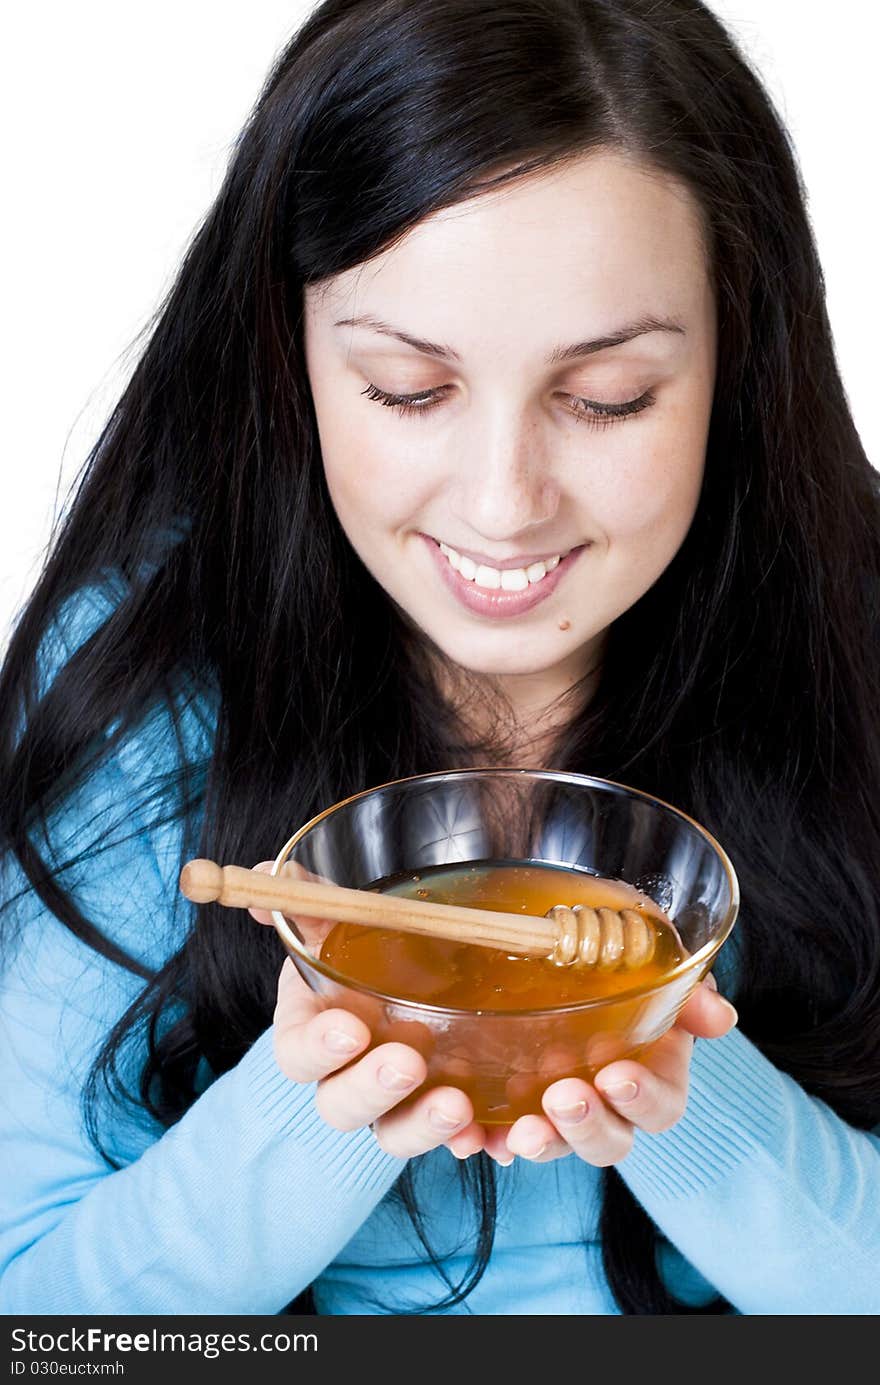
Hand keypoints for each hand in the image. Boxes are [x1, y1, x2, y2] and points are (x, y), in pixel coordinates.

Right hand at [249, 863, 487, 1159]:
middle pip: (342, 1107)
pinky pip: (449, 1143)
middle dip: (373, 1089)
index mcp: (310, 1033)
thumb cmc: (361, 950)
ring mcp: (392, 1105)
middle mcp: (345, 1079)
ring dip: (421, 1127)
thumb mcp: (336, 920)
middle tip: (408, 1062)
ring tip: (457, 1105)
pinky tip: (489, 1134)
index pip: (297, 1056)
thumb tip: (272, 874)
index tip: (350, 1027)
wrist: (410, 972)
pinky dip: (466, 1142)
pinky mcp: (436, 1114)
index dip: (317, 1049)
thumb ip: (308, 898)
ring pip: (393, 1134)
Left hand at [481, 977, 737, 1166]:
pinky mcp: (513, 1105)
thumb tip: (720, 1017)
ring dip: (542, 1143)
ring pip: (557, 1146)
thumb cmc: (623, 962)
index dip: (642, 1100)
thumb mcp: (659, 963)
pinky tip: (476, 1136)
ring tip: (521, 1131)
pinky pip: (502, 1136)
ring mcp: (560, 1111)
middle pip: (609, 1142)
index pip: (659, 1108)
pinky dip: (489, 1140)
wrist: (565, 953)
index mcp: (651, 1076)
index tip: (616, 1076)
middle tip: (564, 1097)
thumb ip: (690, 989)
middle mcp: (607, 1106)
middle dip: (587, 1127)